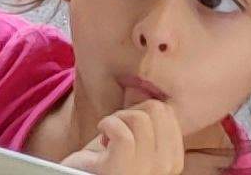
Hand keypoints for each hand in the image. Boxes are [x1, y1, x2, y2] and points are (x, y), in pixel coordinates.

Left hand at [62, 99, 185, 174]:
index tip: (128, 126)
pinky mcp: (119, 171)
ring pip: (140, 119)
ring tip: (107, 135)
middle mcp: (165, 169)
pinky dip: (107, 125)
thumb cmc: (105, 156)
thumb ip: (144, 115)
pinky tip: (101, 136)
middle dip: (131, 111)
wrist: (78, 174)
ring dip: (117, 119)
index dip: (142, 110)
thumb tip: (144, 85)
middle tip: (116, 130)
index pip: (169, 112)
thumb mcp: (132, 134)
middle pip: (158, 110)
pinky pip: (122, 135)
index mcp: (172, 160)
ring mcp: (143, 172)